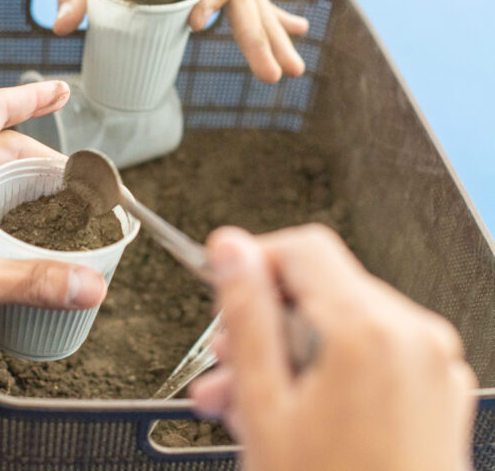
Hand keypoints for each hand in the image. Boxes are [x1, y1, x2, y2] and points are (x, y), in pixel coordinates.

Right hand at [191, 225, 475, 470]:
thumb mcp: (265, 405)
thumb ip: (246, 314)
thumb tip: (231, 250)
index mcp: (369, 331)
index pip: (304, 249)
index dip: (255, 262)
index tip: (226, 288)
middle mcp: (413, 337)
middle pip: (323, 291)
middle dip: (265, 322)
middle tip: (227, 363)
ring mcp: (432, 366)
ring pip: (344, 327)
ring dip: (288, 353)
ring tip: (248, 401)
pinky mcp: (437, 393)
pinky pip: (374, 357)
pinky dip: (329, 371)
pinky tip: (294, 414)